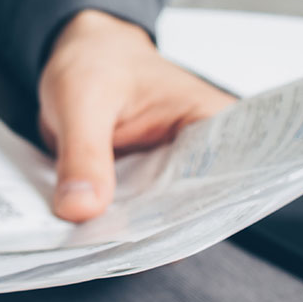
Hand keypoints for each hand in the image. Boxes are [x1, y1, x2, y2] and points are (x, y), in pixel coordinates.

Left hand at [38, 10, 235, 222]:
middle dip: (154, 234)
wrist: (75, 55)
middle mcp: (204, 155)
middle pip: (192, 210)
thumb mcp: (82, 99)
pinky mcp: (142, 189)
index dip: (197, 214)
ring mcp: (172, 176)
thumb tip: (81, 209)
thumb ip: (84, 153)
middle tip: (113, 246)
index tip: (158, 236)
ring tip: (95, 243)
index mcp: (216, 122)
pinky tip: (87, 237)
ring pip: (158, 221)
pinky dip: (109, 227)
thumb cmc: (94, 60)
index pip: (226, 181)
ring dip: (127, 235)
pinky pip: (130, 218)